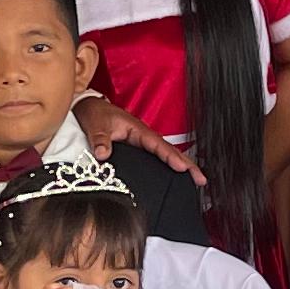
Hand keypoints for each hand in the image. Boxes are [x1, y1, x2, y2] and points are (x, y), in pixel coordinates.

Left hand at [76, 90, 195, 180]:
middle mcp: (144, 136)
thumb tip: (103, 154)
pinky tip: (176, 176)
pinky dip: (170, 166)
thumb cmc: (95, 113)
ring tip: (196, 181)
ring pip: (167, 154)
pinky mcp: (139, 148)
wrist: (89, 108)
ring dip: (182, 165)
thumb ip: (100, 140)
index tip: (182, 168)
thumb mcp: (96, 125)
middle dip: (187, 164)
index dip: (171, 157)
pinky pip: (158, 157)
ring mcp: (143, 143)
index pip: (158, 145)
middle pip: (170, 150)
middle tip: (201, 179)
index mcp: (138, 129)